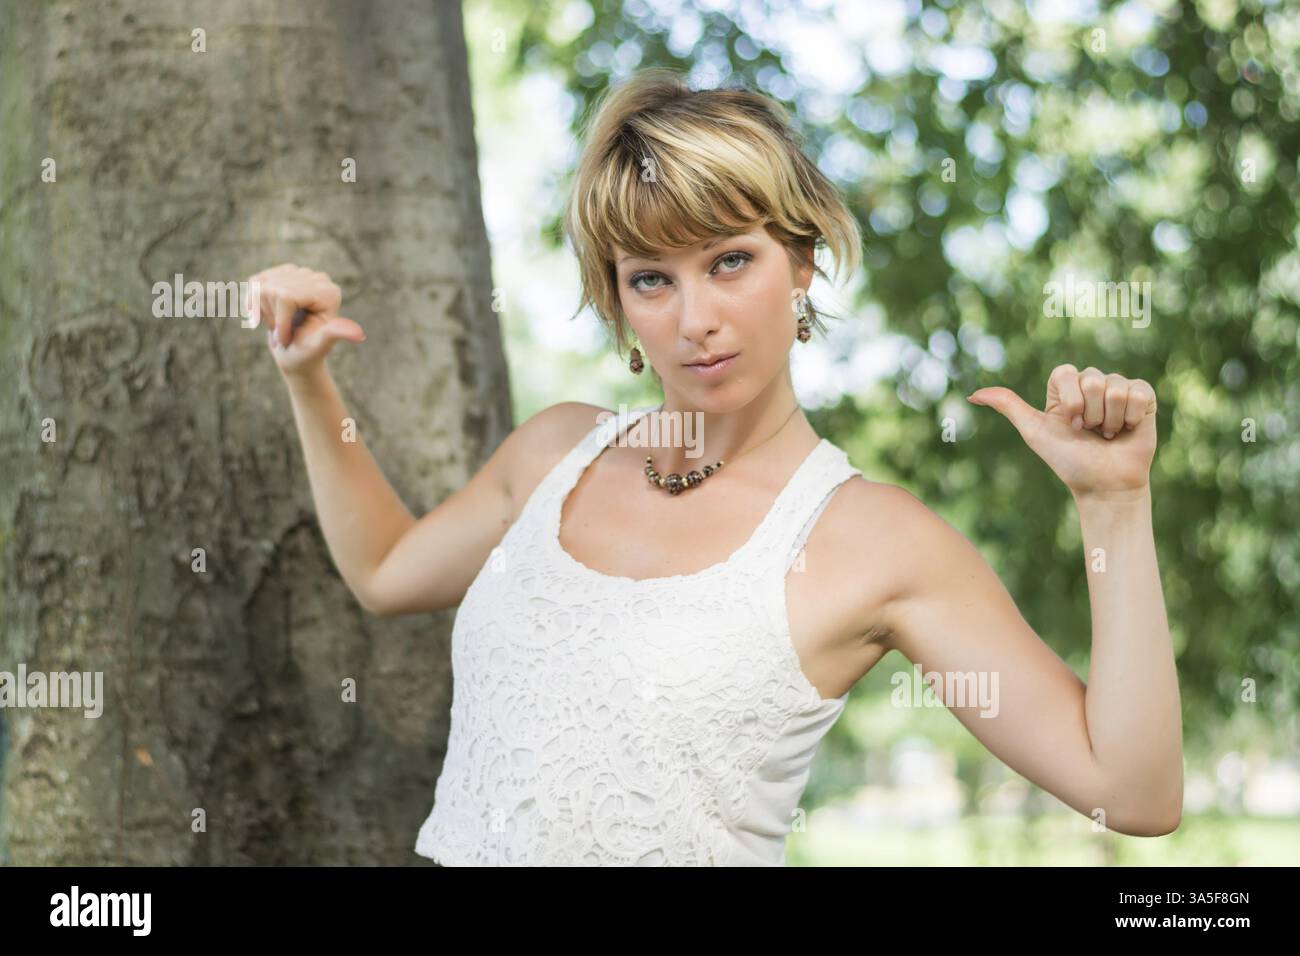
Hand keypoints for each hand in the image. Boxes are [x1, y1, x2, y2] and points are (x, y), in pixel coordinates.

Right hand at [247, 263, 364, 377]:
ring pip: (260, 286)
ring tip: (279, 325)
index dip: (279, 320)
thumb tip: (359, 335)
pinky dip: (254, 303)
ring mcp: (299, 273)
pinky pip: (255, 283)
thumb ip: (335, 334)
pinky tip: (270, 314)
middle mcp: (317, 278)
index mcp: (329, 292)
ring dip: (263, 311)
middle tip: (283, 334)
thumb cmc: (308, 353)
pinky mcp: (282, 273)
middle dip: (272, 317)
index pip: (286, 296)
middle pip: (272, 289)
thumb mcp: (320, 345)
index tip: (286, 339)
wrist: (297, 354)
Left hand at [967, 365, 1157, 498]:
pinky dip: (1131, 417)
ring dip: (1111, 419)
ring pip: (1115, 387)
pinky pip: (1138, 392)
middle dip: (1090, 413)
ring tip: (1109, 433)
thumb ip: (1008, 407)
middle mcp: (1091, 383)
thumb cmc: (1069, 460)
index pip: (1066, 372)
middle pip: (1092, 379)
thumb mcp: (1035, 432)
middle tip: (1091, 431)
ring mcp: (1118, 388)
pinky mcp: (1142, 397)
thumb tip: (973, 394)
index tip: (1070, 423)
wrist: (1104, 484)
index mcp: (1064, 387)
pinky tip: (1127, 429)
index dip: (1068, 401)